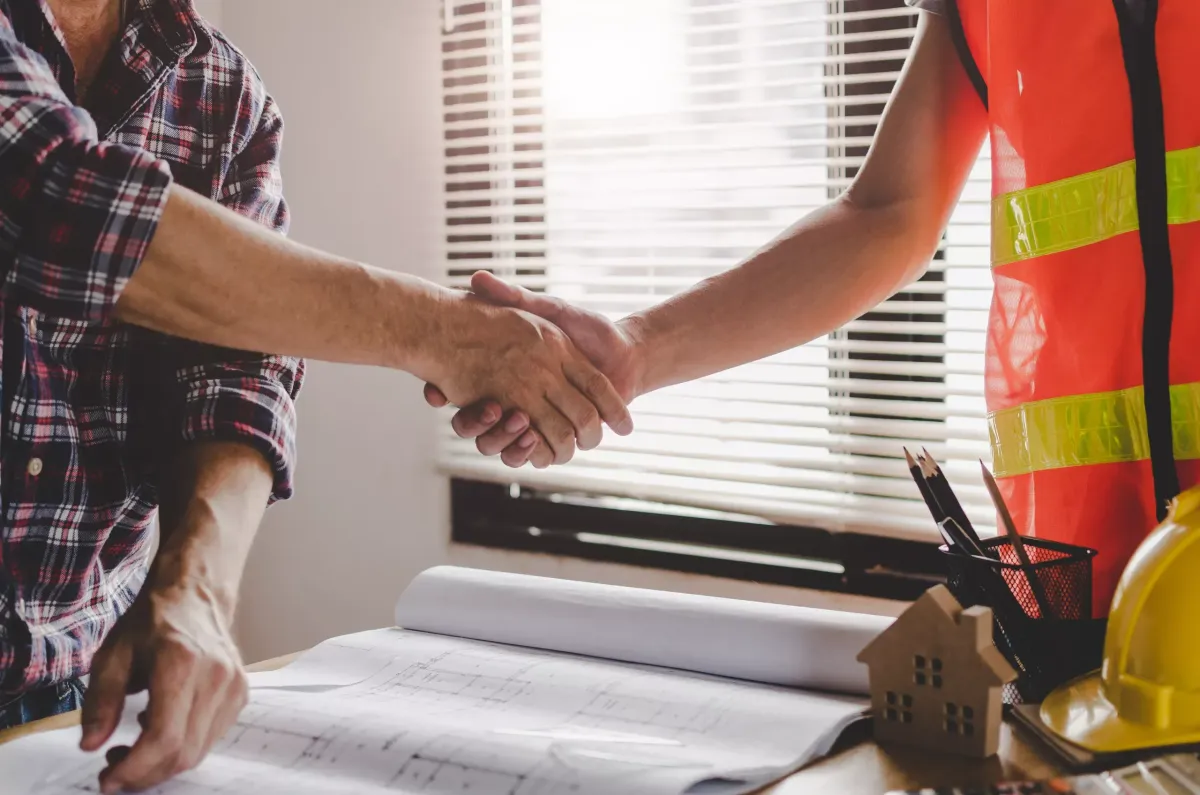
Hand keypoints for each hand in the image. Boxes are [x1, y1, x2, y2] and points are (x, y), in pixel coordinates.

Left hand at [81, 557, 246, 792]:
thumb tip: (91, 745)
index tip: (108, 780)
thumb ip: (100, 701)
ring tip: (132, 749)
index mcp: (183, 663)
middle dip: (145, 774)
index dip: (135, 769)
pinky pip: (210, 739)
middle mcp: (217, 677)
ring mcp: (235, 687)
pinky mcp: (241, 695)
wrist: (195, 595)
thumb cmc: (152, 622)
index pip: (164, 738)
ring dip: (162, 765)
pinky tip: (161, 730)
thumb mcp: (113, 655)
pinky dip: (181, 748)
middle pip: (184, 753)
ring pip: (199, 752)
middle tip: (114, 770)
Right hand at [425, 271, 644, 467]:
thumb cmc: (589, 330)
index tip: (435, 391)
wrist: (629, 354)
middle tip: (488, 411)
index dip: (441, 391)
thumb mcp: (550, 310)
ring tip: (520, 423)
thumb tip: (476, 277)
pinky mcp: (558, 438)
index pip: (460, 389)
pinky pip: (535, 456)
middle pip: (476, 427)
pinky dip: (534, 452)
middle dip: (475, 426)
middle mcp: (516, 403)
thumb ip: (516, 298)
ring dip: (507, 442)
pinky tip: (537, 438)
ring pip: (503, 447)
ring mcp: (536, 423)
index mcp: (506, 375)